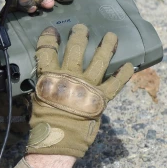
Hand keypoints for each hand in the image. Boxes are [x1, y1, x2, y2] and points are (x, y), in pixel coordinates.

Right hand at [26, 24, 133, 157]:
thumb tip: (47, 78)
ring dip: (107, 45)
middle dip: (80, 35)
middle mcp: (71, 76)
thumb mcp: (37, 99)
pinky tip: (129, 66)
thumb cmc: (44, 122)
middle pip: (77, 48)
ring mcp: (88, 85)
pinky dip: (123, 74)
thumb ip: (45, 85)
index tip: (52, 30)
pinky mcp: (102, 97)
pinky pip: (116, 83)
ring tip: (111, 36)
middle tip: (83, 28)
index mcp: (50, 76)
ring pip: (101, 59)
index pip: (47, 50)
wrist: (59, 139)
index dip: (48, 38)